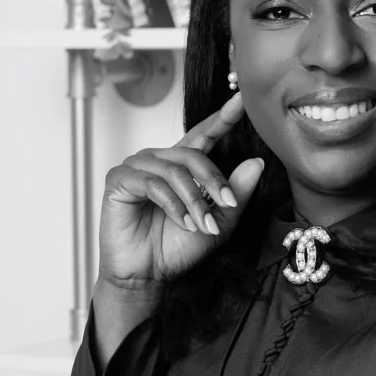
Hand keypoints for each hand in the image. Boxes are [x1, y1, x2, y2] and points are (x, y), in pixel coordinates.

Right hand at [98, 92, 264, 288]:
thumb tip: (256, 162)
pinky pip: (151, 182)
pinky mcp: (119, 180)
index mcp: (182, 166)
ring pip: (174, 169)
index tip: (242, 99)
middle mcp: (159, 161)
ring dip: (194, 199)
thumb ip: (236, 194)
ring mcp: (137, 167)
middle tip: (227, 204)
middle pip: (193, 153)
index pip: (205, 134)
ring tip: (202, 224)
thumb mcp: (219, 223)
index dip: (223, 117)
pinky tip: (181, 221)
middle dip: (214, 180)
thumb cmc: (177, 248)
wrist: (148, 276)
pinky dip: (171, 203)